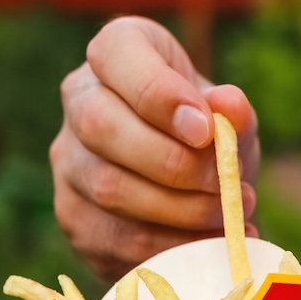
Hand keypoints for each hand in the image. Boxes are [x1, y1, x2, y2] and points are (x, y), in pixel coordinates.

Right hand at [51, 16, 260, 281]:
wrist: (192, 187)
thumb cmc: (208, 136)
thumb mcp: (229, 117)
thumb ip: (232, 111)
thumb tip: (228, 108)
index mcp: (115, 53)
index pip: (115, 55)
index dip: (159, 94)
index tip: (206, 130)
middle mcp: (78, 101)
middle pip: (101, 126)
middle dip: (172, 162)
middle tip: (226, 185)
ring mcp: (68, 163)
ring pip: (108, 188)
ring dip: (178, 210)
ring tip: (228, 216)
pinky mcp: (74, 218)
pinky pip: (114, 238)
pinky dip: (169, 246)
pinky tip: (211, 245)